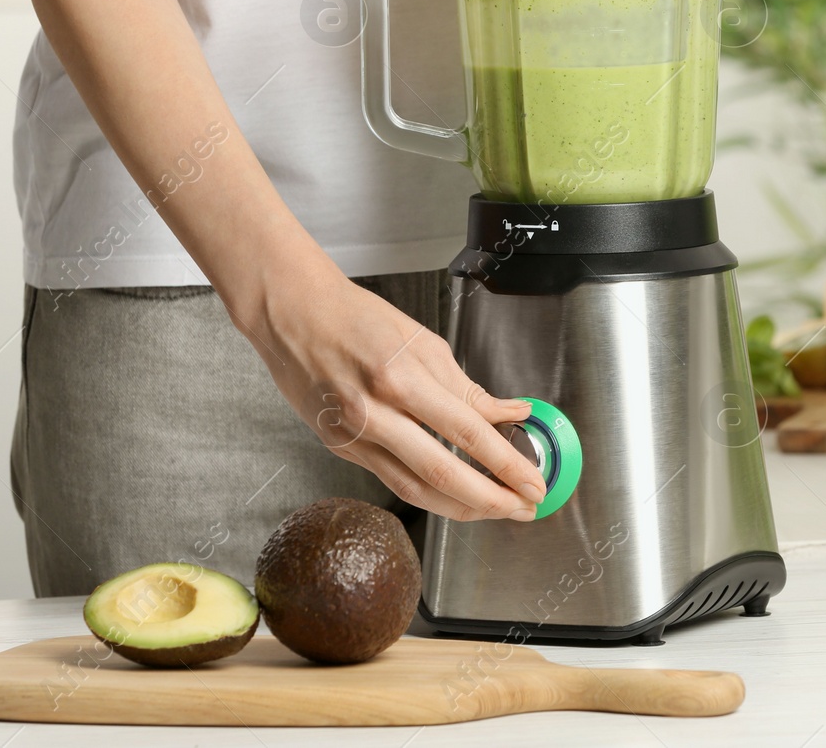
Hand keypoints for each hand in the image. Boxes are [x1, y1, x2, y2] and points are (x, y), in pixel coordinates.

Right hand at [240, 253, 546, 521]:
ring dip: (464, 507)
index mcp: (398, 376)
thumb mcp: (420, 339)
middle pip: (442, 472)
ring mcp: (354, 435)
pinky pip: (393, 481)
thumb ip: (465, 386)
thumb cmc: (353, 317)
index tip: (533, 478)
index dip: (505, 462)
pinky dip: (430, 493)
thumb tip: (509, 412)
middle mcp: (374, 411)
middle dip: (492, 498)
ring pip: (416, 489)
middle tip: (526, 505)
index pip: (466, 431)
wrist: (292, 315)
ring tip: (498, 510)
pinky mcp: (342, 447)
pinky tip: (456, 495)